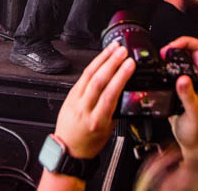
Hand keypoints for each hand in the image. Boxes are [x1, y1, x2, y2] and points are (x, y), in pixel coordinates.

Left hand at [53, 44, 134, 158]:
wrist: (68, 150)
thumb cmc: (89, 143)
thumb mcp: (109, 130)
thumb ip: (116, 110)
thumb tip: (125, 90)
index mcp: (97, 120)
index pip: (110, 94)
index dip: (120, 77)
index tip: (129, 65)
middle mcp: (84, 109)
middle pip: (98, 81)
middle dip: (112, 63)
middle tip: (122, 51)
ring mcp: (75, 101)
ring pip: (88, 75)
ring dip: (102, 59)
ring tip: (113, 48)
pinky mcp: (70, 95)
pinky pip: (82, 77)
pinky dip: (93, 65)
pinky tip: (101, 57)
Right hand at [161, 36, 197, 153]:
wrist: (194, 143)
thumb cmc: (197, 131)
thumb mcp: (193, 114)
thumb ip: (188, 97)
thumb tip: (183, 79)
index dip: (185, 42)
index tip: (171, 49)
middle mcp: (195, 77)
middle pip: (188, 49)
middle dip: (174, 45)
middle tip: (162, 53)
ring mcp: (187, 82)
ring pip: (180, 58)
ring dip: (169, 54)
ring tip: (158, 58)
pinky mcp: (178, 88)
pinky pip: (172, 70)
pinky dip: (164, 65)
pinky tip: (156, 72)